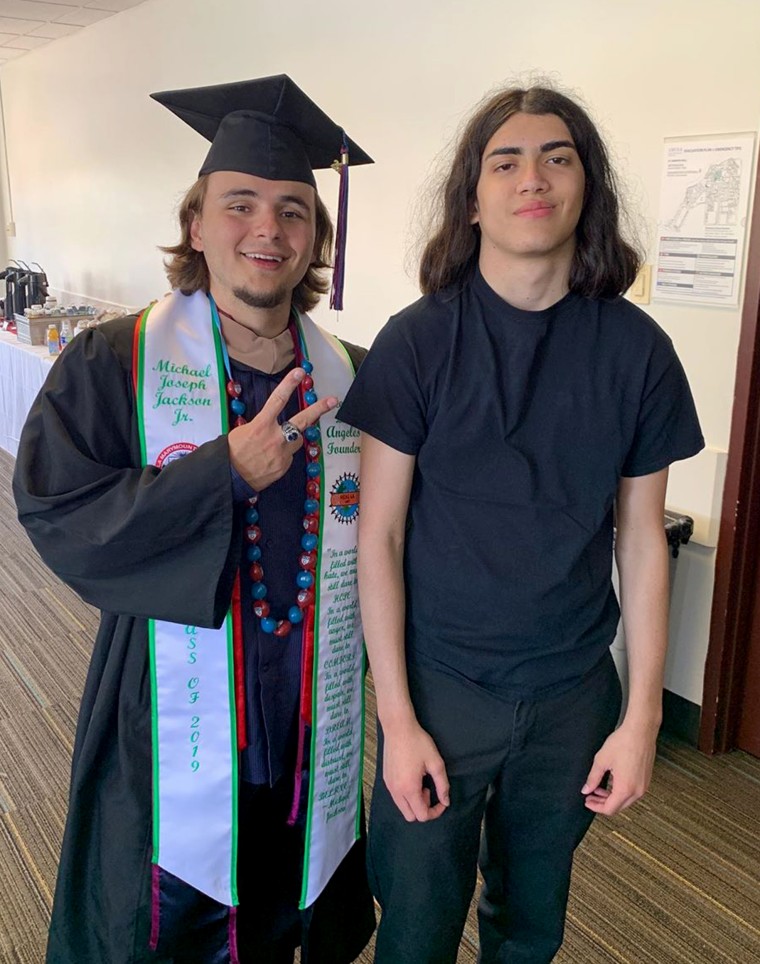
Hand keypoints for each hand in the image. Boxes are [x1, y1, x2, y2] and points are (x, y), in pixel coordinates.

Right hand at [228, 368, 337, 490]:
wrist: (230, 478)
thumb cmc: (232, 452)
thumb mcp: (243, 431)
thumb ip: (261, 425)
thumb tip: (271, 424)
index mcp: (261, 425)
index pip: (277, 400)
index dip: (289, 384)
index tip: (300, 372)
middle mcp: (275, 438)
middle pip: (302, 420)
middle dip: (319, 409)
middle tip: (333, 400)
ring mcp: (282, 453)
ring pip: (296, 440)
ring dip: (291, 439)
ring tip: (274, 446)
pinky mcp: (284, 466)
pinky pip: (289, 456)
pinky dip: (282, 455)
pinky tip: (269, 460)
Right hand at [381, 718, 449, 821]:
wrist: (398, 728)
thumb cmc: (418, 743)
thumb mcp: (435, 763)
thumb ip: (442, 785)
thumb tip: (445, 801)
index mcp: (409, 788)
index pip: (422, 815)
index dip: (435, 812)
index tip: (441, 800)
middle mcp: (396, 791)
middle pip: (410, 816)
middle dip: (423, 809)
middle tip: (429, 790)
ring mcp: (389, 785)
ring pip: (402, 807)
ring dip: (414, 802)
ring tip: (421, 782)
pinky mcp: (385, 779)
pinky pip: (396, 797)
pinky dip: (406, 795)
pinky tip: (412, 777)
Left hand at [581, 722, 657, 815]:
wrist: (640, 731)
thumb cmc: (623, 743)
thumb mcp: (602, 760)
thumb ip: (593, 778)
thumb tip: (586, 790)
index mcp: (625, 788)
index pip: (610, 808)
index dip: (596, 807)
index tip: (587, 801)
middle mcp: (637, 791)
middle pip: (618, 807)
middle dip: (603, 803)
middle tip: (590, 796)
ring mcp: (644, 786)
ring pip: (626, 800)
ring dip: (611, 797)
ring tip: (598, 788)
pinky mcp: (646, 779)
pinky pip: (632, 792)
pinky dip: (620, 792)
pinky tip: (611, 782)